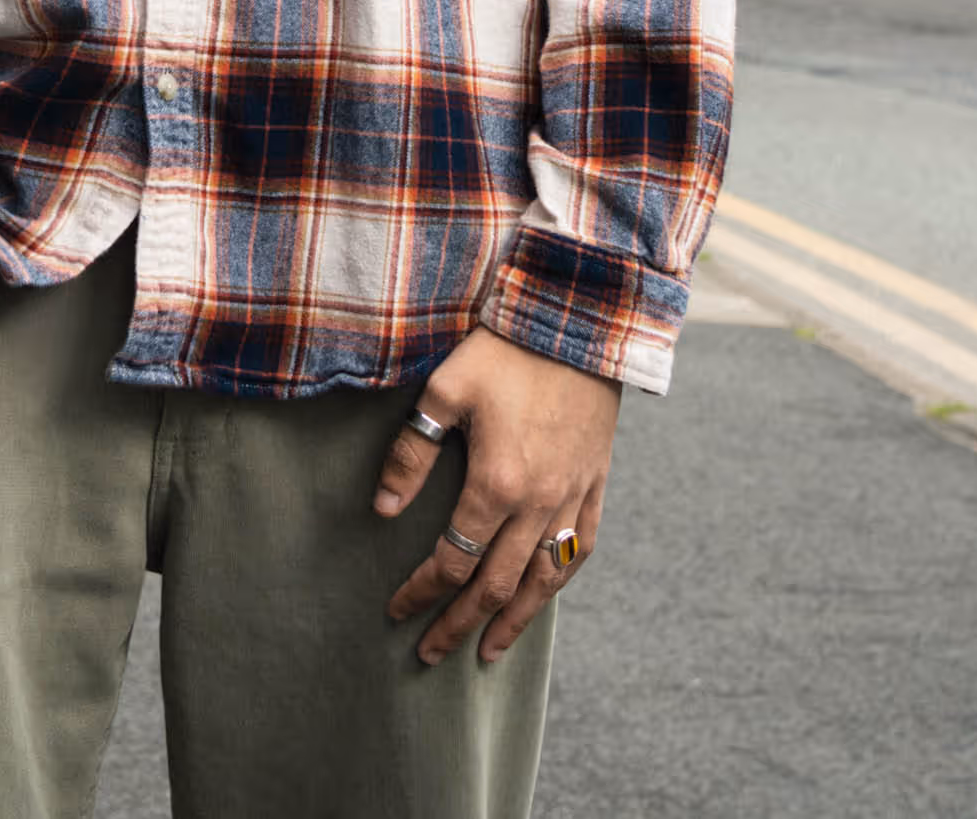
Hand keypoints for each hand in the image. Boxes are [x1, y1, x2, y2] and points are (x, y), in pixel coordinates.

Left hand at [375, 326, 618, 666]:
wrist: (578, 322)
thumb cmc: (503, 350)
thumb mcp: (443, 390)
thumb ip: (411, 454)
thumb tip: (381, 509)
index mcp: (495, 485)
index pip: (452, 561)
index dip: (421, 592)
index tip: (395, 610)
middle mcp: (537, 504)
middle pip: (496, 585)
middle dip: (460, 624)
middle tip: (430, 653)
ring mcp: (571, 497)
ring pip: (543, 580)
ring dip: (514, 621)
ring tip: (488, 651)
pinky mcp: (595, 483)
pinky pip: (580, 548)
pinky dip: (559, 581)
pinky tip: (544, 597)